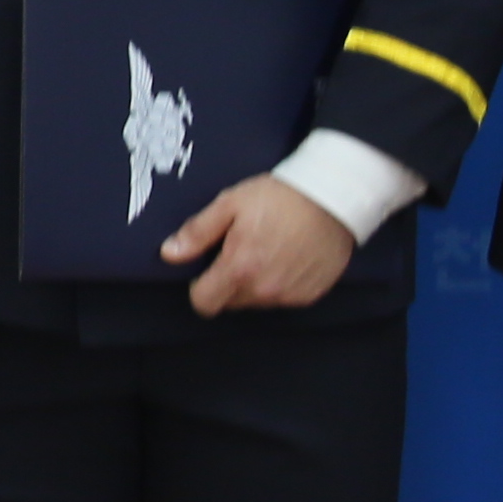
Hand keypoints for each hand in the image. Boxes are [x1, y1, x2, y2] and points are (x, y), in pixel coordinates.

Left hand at [162, 173, 357, 314]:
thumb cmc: (279, 197)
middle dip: (227, 283)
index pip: (204, 304)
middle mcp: (265, 290)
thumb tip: (169, 254)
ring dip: (254, 284)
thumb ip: (198, 232)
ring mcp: (290, 295)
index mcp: (240, 269)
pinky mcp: (310, 295)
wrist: (333, 198)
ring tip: (265, 250)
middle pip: (230, 303)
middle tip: (239, 251)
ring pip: (256, 302)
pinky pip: (282, 298)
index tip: (206, 270)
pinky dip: (279, 284)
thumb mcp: (231, 204)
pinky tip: (287, 257)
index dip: (199, 288)